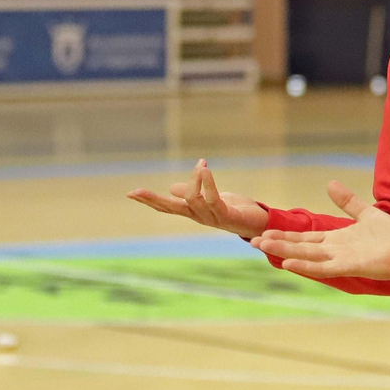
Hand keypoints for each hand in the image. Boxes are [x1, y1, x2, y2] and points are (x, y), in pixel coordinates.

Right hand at [127, 159, 268, 236]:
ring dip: (195, 181)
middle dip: (153, 200)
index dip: (149, 200)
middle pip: (171, 208)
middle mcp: (199, 216)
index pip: (166, 206)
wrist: (259, 223)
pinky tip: (204, 170)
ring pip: (193, 201)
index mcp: (193, 211)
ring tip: (200, 165)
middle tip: (135, 191)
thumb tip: (172, 189)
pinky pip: (213, 199)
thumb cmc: (235, 210)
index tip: (130, 193)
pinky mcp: (226, 215)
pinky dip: (208, 183)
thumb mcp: (211, 198)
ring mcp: (212, 217)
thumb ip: (192, 194)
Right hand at [252, 181, 389, 280]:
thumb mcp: (366, 213)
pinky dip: (306, 265)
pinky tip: (289, 262)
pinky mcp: (351, 267)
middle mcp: (334, 251)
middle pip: (300, 247)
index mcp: (336, 240)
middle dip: (277, 244)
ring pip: (306, 256)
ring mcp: (341, 260)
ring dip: (285, 253)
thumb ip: (348, 201)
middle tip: (253, 242)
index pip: (305, 238)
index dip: (285, 235)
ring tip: (263, 247)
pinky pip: (324, 268)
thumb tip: (330, 183)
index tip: (264, 231)